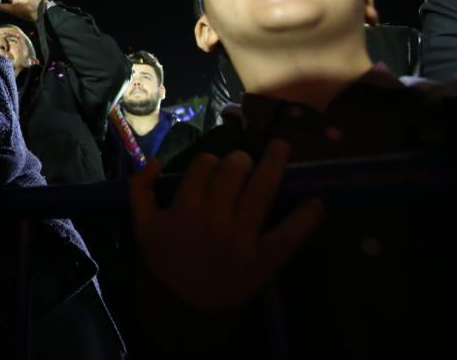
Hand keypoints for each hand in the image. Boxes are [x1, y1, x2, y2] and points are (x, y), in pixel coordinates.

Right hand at [128, 140, 323, 311]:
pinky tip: (316, 203)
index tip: (214, 167)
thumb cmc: (164, 263)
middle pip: (233, 170)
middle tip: (243, 162)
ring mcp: (241, 237)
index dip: (211, 160)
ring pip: (261, 190)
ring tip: (282, 147)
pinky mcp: (264, 259)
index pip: (204, 164)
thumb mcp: (141, 226)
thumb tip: (153, 160)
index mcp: (184, 207)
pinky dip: (305, 220)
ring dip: (275, 163)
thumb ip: (139, 189)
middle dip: (240, 159)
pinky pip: (288, 235)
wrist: (182, 309)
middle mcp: (214, 217)